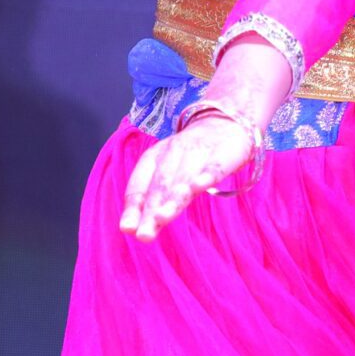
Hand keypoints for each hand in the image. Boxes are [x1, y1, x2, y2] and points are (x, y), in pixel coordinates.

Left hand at [119, 111, 254, 240]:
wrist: (227, 120)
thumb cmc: (191, 156)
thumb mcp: (169, 172)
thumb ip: (153, 198)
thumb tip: (131, 228)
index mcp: (155, 157)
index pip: (140, 183)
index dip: (133, 206)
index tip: (127, 229)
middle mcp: (173, 152)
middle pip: (160, 185)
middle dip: (150, 210)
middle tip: (143, 235)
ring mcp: (198, 151)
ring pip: (183, 177)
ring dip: (172, 198)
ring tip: (161, 218)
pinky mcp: (224, 152)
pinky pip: (213, 166)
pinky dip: (205, 176)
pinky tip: (198, 187)